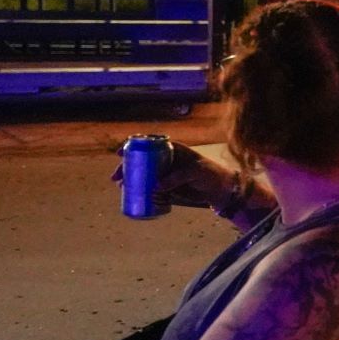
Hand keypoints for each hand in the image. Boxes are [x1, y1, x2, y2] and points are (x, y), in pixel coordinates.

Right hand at [112, 141, 232, 207]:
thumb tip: (156, 187)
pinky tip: (131, 195)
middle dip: (126, 167)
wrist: (221, 190)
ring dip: (131, 179)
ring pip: (144, 174)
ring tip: (121, 187)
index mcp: (173, 149)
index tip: (120, 153)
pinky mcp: (167, 187)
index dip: (133, 146)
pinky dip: (140, 191)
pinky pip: (150, 188)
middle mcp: (167, 160)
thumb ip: (178, 177)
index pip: (149, 144)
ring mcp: (166, 174)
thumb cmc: (211, 174)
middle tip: (117, 177)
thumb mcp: (195, 171)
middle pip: (141, 160)